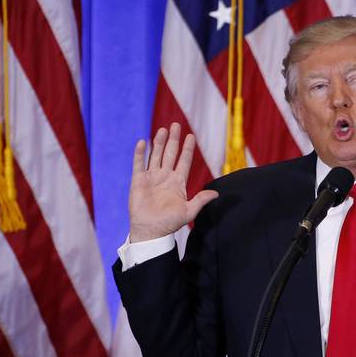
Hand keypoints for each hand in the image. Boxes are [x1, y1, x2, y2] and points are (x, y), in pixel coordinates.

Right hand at [129, 122, 218, 242]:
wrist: (151, 231)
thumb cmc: (169, 223)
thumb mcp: (189, 211)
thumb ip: (201, 200)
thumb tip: (216, 193)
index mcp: (177, 182)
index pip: (184, 161)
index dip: (187, 149)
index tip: (191, 136)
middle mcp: (165, 177)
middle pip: (170, 154)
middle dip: (174, 140)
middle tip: (176, 125)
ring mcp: (151, 178)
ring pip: (156, 155)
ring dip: (159, 143)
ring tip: (163, 130)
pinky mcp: (138, 181)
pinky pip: (139, 164)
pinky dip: (141, 153)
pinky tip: (143, 142)